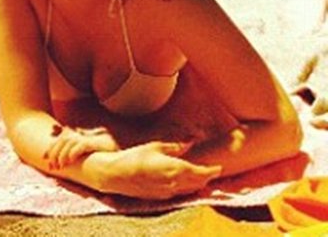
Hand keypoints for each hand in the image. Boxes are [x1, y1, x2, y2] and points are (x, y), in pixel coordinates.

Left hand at [44, 125, 118, 168]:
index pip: (63, 137)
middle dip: (55, 151)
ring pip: (71, 142)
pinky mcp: (99, 143)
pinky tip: (70, 160)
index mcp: (83, 135)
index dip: (53, 146)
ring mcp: (93, 137)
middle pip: (65, 138)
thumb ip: (77, 154)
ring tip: (60, 165)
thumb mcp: (89, 156)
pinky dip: (74, 152)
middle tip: (51, 165)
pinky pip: (82, 145)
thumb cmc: (107, 160)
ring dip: (62, 154)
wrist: (124, 161)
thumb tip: (61, 160)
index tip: (44, 157)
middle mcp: (87, 134)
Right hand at [100, 141, 221, 199]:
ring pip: (189, 190)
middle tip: (214, 172)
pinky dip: (187, 189)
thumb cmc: (136, 156)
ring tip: (204, 178)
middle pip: (197, 183)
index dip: (211, 171)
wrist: (117, 175)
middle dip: (207, 178)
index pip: (199, 172)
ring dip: (198, 185)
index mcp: (174, 169)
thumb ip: (176, 146)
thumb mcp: (156, 146)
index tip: (219, 167)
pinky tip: (186, 184)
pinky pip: (179, 194)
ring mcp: (167, 192)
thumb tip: (192, 141)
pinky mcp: (160, 197)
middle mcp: (173, 183)